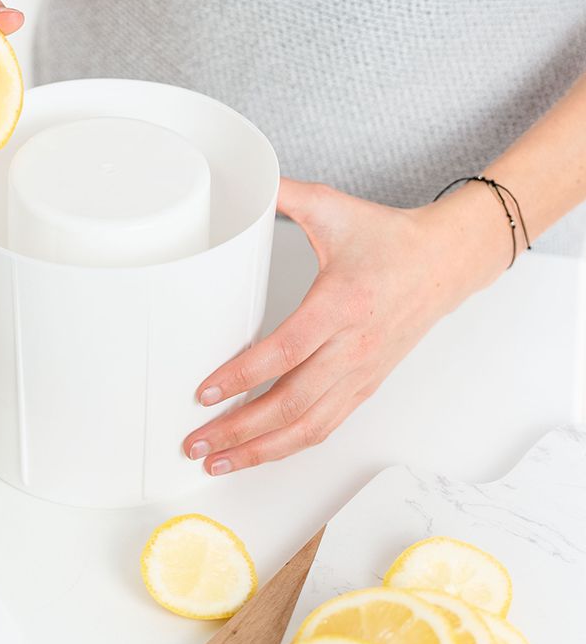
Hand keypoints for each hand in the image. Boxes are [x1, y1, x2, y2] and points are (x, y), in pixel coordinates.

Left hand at [183, 177, 511, 473]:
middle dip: (238, 430)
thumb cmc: (389, 238)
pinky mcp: (366, 384)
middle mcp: (352, 347)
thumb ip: (284, 194)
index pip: (284, 352)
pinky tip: (260, 451)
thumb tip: (244, 181)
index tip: (204, 392)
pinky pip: (326, 425)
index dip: (241, 376)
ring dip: (261, 450)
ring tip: (218, 461)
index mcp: (340, 305)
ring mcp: (361, 372)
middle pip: (291, 404)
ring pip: (309, 426)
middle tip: (195, 443)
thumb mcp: (332, 207)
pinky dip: (291, 445)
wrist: (447, 261)